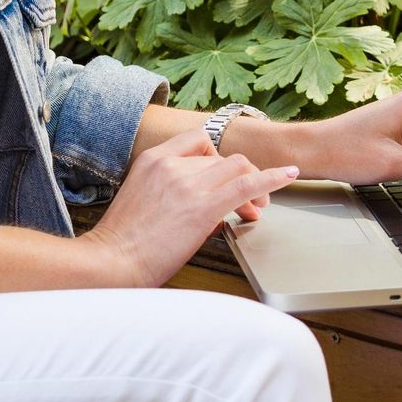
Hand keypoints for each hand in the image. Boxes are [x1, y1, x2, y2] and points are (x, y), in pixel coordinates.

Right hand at [85, 129, 298, 287]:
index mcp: (154, 158)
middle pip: (222, 158)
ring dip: (256, 184)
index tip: (227, 174)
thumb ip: (171, 188)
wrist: (112, 262)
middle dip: (241, 177)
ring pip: (238, 167)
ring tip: (258, 208)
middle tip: (250, 203)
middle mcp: (172, 164)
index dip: (219, 156)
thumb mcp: (143, 198)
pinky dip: (273, 177)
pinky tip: (289, 175)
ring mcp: (188, 183)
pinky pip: (248, 183)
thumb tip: (206, 200)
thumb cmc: (124, 242)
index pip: (199, 140)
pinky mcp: (203, 207)